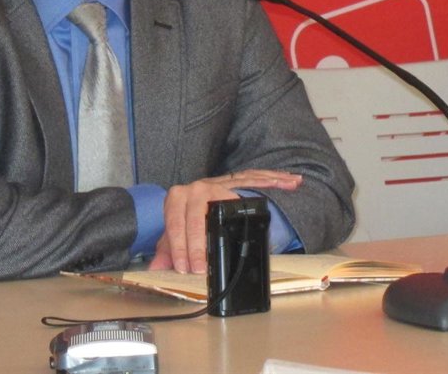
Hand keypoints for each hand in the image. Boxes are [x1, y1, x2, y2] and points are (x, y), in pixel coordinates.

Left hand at [147, 169, 302, 273]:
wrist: (203, 196)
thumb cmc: (189, 217)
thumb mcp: (176, 232)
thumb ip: (167, 249)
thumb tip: (155, 269)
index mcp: (178, 197)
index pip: (175, 222)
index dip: (178, 247)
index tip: (184, 268)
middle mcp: (197, 188)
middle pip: (196, 214)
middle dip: (196, 244)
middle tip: (200, 267)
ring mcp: (218, 184)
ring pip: (226, 199)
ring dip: (232, 219)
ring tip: (239, 233)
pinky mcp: (237, 183)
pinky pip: (255, 179)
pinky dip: (274, 178)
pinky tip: (292, 180)